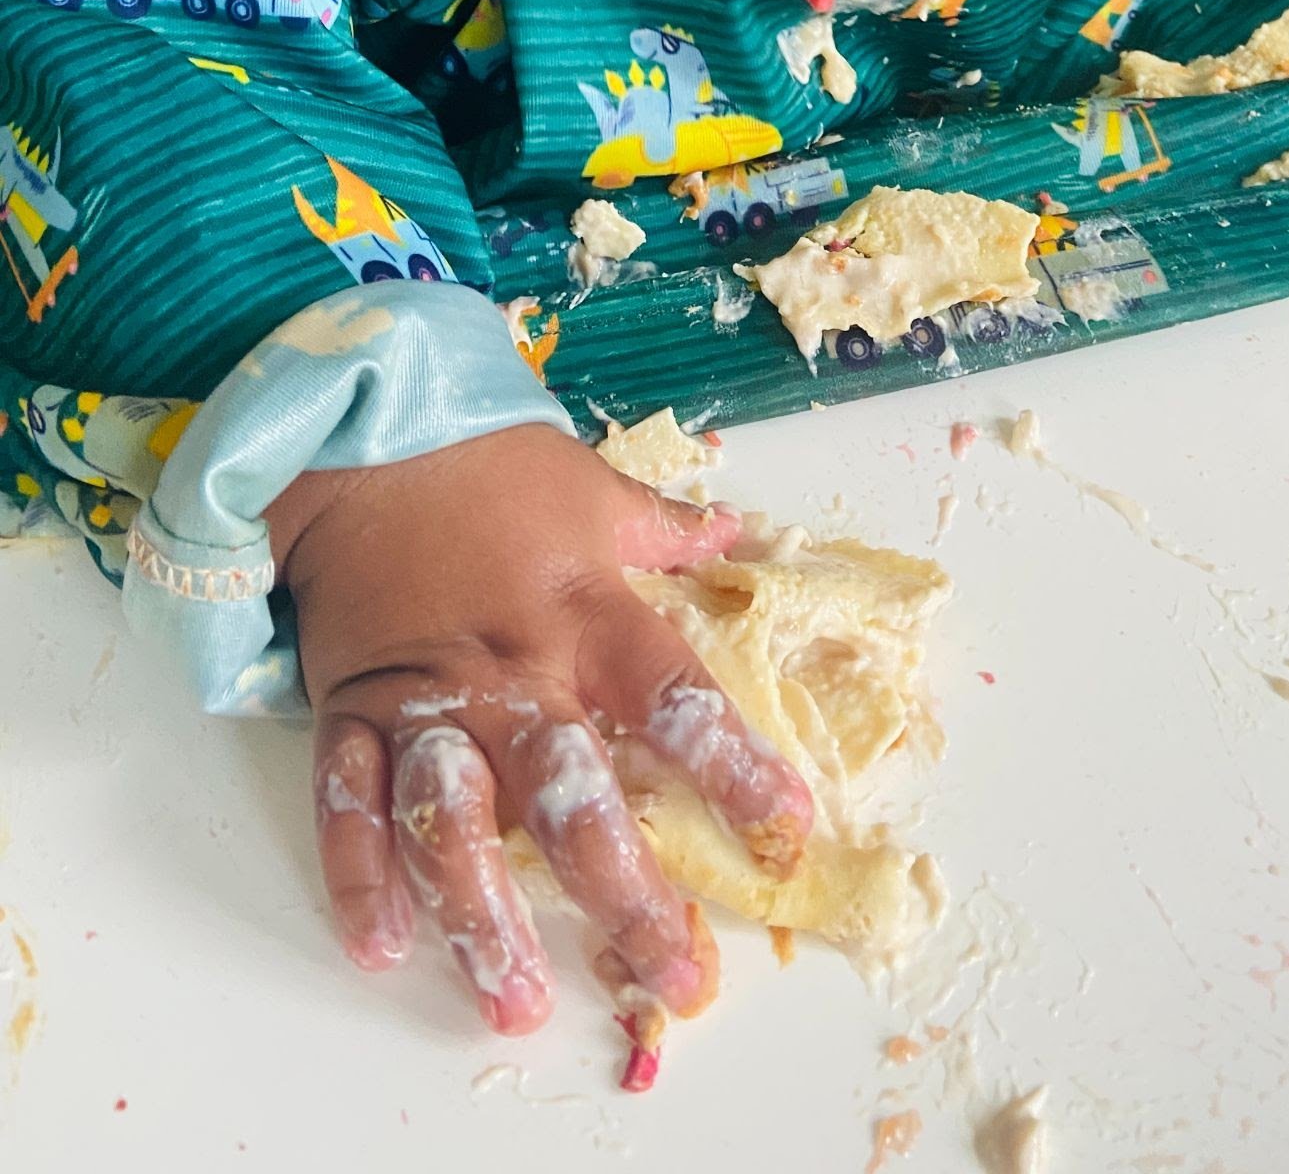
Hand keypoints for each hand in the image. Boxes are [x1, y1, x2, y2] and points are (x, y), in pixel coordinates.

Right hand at [267, 422, 813, 1033]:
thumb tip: (743, 534)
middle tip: (670, 976)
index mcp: (586, 614)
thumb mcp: (591, 488)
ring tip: (516, 1000)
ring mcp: (426, 699)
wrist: (357, 440)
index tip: (786, 833)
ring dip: (482, 916)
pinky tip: (382, 945)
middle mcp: (513, 671)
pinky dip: (359, 875)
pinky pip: (349, 803)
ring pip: (456, 823)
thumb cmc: (487, 464)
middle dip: (623, 894)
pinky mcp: (351, 709)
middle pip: (574, 796)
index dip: (734, 769)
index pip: (677, 701)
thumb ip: (666, 527)